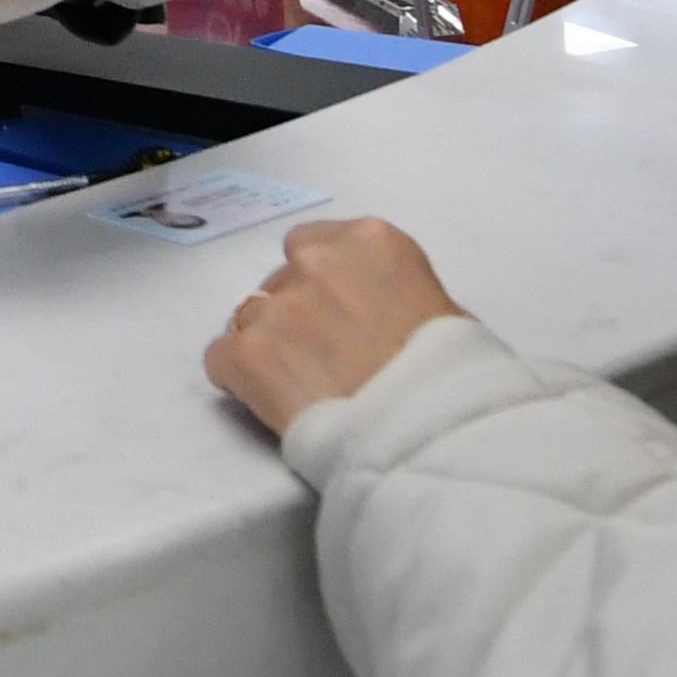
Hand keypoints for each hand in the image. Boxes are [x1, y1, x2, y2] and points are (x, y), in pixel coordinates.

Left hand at [205, 213, 461, 430]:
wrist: (429, 434)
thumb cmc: (454, 381)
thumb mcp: (447, 314)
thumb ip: (398, 294)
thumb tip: (385, 313)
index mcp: (371, 242)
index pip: (316, 244)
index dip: (321, 285)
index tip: (334, 315)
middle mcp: (316, 262)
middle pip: (281, 280)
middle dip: (294, 314)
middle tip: (318, 356)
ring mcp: (277, 307)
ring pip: (248, 317)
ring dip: (267, 345)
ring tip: (296, 386)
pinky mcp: (247, 354)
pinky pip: (221, 358)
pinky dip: (238, 379)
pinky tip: (269, 401)